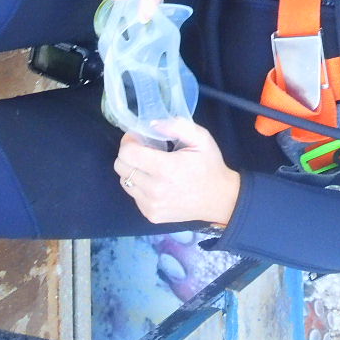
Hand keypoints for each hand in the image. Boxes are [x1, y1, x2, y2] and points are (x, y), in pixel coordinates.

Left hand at [115, 118, 241, 225]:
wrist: (219, 199)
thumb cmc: (209, 165)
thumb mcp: (201, 138)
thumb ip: (177, 126)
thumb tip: (152, 125)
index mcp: (166, 168)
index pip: (127, 153)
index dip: (129, 141)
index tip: (139, 138)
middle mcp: (155, 189)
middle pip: (120, 167)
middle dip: (128, 154)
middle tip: (143, 150)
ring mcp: (151, 205)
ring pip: (124, 181)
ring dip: (133, 170)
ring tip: (150, 167)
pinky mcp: (151, 215)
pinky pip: (133, 195)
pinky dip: (139, 186)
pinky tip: (155, 182)